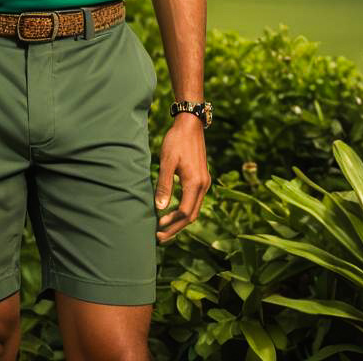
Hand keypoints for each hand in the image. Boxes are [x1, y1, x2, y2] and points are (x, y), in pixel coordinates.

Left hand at [154, 114, 210, 242]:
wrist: (190, 124)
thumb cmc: (176, 140)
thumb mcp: (167, 161)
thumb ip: (164, 185)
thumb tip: (160, 208)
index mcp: (195, 183)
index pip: (185, 213)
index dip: (171, 224)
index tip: (157, 231)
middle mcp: (203, 185)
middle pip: (192, 216)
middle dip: (176, 228)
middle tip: (159, 237)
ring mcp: (204, 182)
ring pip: (194, 209)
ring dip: (180, 221)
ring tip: (164, 228)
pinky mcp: (201, 178)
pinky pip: (194, 201)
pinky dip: (184, 210)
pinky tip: (172, 211)